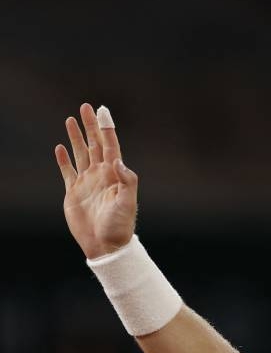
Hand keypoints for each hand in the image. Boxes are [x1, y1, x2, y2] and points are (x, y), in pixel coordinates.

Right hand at [55, 103, 137, 259]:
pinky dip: (64, 160)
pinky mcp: (74, 192)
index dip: (106, 128)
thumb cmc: (120, 226)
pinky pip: (67, 172)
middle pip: (94, 144)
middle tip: (85, 107)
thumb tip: (118, 161)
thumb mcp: (128, 203)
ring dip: (76, 137)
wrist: (106, 245)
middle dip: (90, 126)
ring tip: (70, 120)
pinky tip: (60, 148)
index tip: (102, 110)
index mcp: (115, 175)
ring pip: (80, 154)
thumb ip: (126, 181)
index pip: (110, 145)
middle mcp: (101, 175)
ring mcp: (87, 183)